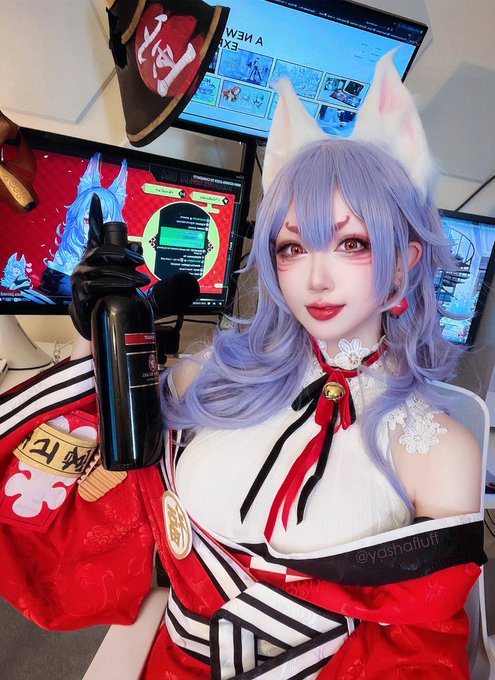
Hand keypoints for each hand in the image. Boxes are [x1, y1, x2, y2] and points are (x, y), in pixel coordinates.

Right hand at [68, 195, 149, 339]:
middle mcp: (84, 262)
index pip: (92, 231)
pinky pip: (99, 285)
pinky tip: (125, 289)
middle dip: (125, 255)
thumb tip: (136, 245)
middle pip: (104, 251)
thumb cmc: (107, 296)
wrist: (92, 321)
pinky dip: (114, 286)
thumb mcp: (117, 277)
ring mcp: (80, 277)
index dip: (94, 214)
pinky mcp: (81, 292)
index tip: (97, 198)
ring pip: (104, 270)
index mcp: (92, 255)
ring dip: (126, 275)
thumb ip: (126, 261)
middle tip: (141, 262)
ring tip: (141, 281)